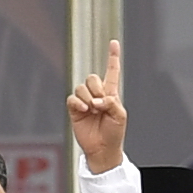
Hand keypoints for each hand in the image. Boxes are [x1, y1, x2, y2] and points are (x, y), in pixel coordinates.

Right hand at [67, 37, 130, 173]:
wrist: (103, 149)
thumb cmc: (114, 133)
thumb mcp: (120, 115)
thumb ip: (112, 102)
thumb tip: (97, 99)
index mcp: (110, 94)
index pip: (111, 72)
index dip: (112, 57)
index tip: (113, 42)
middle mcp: (96, 95)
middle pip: (91, 77)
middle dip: (96, 88)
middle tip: (101, 104)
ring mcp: (85, 102)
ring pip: (81, 87)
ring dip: (88, 98)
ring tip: (93, 110)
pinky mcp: (75, 110)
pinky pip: (72, 98)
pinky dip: (78, 103)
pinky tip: (84, 110)